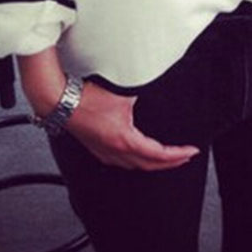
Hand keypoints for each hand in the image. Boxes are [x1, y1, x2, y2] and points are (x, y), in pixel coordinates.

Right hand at [65, 80, 201, 170]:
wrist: (60, 100)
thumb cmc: (87, 96)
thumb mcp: (122, 92)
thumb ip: (140, 90)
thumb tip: (154, 85)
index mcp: (124, 139)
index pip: (158, 154)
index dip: (177, 154)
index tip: (191, 151)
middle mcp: (115, 151)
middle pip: (149, 165)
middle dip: (170, 163)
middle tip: (185, 157)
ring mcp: (104, 152)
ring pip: (135, 166)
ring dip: (153, 164)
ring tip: (167, 158)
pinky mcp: (96, 148)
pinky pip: (122, 162)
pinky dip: (137, 162)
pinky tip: (138, 156)